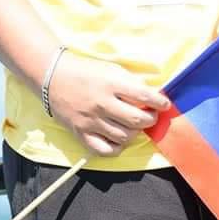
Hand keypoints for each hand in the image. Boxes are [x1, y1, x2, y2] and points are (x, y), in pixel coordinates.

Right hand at [48, 51, 169, 156]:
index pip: (144, 95)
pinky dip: (117, 148)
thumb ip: (130, 83)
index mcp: (111, 83)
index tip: (165, 104)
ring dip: (135, 132)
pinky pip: (104, 150)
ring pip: (124, 136)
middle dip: (151, 119)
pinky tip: (120, 139)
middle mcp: (102, 103)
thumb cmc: (86, 70)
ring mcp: (91, 121)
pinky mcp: (81, 133)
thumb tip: (151, 95)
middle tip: (151, 115)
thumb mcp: (111, 69)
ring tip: (135, 125)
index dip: (160, 102)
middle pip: (137, 120)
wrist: (53, 76)